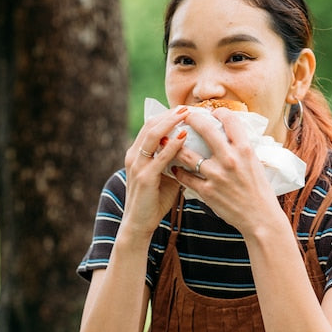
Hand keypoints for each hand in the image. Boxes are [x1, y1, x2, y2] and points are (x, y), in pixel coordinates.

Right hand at [121, 106, 189, 238]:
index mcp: (138, 153)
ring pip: (152, 135)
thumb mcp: (166, 177)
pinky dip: (172, 145)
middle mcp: (134, 155)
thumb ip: (175, 163)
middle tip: (188, 106)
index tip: (185, 109)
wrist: (139, 224)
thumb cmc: (154, 201)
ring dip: (170, 122)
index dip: (168, 115)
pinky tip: (184, 137)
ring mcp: (137, 165)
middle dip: (170, 114)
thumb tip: (196, 152)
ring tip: (186, 114)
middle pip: (151, 125)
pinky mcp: (144, 177)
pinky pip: (159, 157)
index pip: (152, 126)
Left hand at [171, 107, 282, 233]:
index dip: (219, 112)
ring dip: (177, 146)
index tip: (213, 113)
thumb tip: (232, 135)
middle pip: (205, 130)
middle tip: (185, 116)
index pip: (230, 120)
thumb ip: (242, 149)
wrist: (261, 218)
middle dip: (192, 119)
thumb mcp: (256, 164)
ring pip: (187, 154)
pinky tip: (175, 168)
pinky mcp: (207, 191)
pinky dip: (178, 171)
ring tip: (170, 141)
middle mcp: (230, 160)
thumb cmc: (260, 192)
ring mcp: (216, 176)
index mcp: (245, 150)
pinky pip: (186, 177)